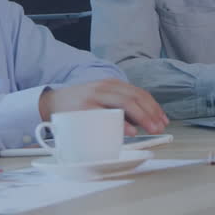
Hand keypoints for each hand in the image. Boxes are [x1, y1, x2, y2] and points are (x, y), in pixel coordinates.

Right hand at [40, 79, 168, 134]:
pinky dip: (121, 122)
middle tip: (160, 127)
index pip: (139, 93)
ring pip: (125, 103)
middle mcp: (105, 87)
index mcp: (112, 84)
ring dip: (142, 117)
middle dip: (151, 113)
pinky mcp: (84, 108)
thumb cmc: (80, 105)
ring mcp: (94, 97)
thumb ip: (118, 105)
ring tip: (151, 128)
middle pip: (135, 97)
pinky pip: (107, 114)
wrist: (51, 102)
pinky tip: (131, 130)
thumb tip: (141, 122)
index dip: (154, 106)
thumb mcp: (101, 99)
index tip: (163, 119)